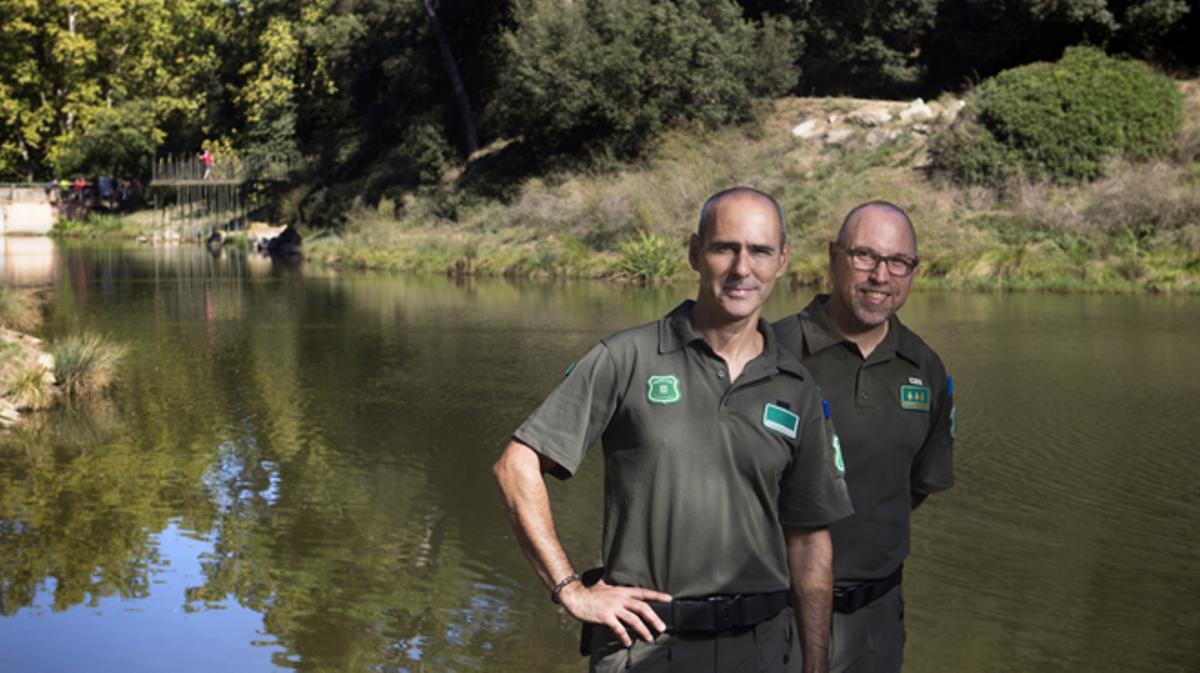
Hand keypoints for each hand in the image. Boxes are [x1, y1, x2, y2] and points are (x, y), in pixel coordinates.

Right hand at [557, 579, 671, 646]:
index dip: (657, 595)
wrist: (575, 597)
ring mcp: (613, 607)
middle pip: (642, 608)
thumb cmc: (589, 592)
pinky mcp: (605, 616)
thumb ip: (611, 582)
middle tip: (662, 627)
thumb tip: (610, 574)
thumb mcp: (603, 584)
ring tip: (650, 638)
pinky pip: (618, 628)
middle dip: (654, 618)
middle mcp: (620, 598)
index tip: (669, 599)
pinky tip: (628, 642)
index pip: (644, 592)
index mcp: (622, 590)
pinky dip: (624, 636)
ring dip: (643, 630)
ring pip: (633, 619)